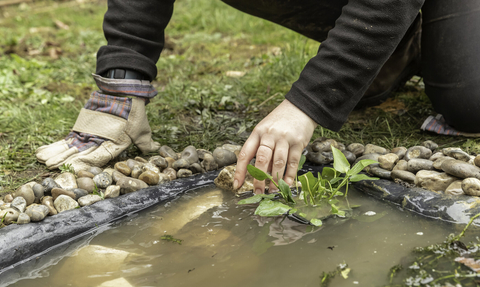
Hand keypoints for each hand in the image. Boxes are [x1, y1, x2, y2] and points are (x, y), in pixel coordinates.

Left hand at [36, 92, 158, 170]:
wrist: (125, 93)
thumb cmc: (135, 111)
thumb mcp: (142, 127)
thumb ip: (145, 141)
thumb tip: (152, 149)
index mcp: (115, 145)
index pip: (100, 156)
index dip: (86, 162)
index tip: (74, 167)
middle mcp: (101, 143)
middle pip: (81, 154)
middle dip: (66, 160)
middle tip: (50, 167)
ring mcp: (90, 137)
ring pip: (71, 149)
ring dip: (57, 154)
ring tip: (42, 159)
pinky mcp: (82, 130)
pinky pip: (67, 140)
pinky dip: (55, 145)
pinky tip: (43, 150)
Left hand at [234, 99, 316, 192]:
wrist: (300, 107)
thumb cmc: (279, 121)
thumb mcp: (265, 130)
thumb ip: (262, 150)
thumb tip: (262, 174)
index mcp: (257, 132)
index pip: (245, 153)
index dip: (240, 171)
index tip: (237, 185)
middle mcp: (270, 135)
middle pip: (262, 159)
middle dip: (259, 178)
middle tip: (257, 192)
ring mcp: (284, 139)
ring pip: (278, 163)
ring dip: (275, 180)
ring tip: (272, 192)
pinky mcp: (298, 142)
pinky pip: (293, 162)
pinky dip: (290, 175)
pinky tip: (286, 185)